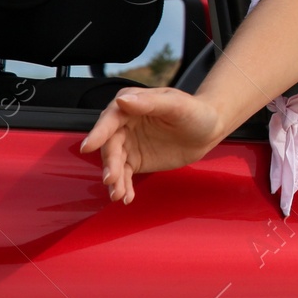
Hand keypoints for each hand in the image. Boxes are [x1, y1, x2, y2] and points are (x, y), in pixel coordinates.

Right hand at [79, 86, 223, 204]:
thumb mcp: (177, 105)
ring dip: (114, 179)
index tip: (89, 147)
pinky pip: (124, 175)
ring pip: (115, 163)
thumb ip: (150, 103)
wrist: (209, 130)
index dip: (99, 133)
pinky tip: (126, 197)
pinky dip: (123, 187)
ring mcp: (128, 143)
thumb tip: (122, 100)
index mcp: (132, 104)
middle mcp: (125, 124)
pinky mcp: (135, 160)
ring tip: (118, 194)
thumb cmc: (195, 111)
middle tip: (111, 179)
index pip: (111, 119)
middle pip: (110, 145)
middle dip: (110, 163)